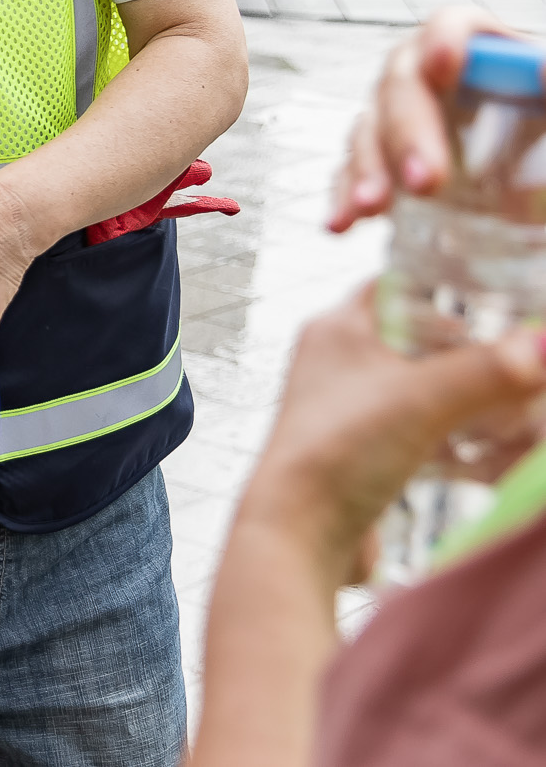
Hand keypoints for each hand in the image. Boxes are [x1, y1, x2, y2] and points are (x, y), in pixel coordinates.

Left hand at [239, 286, 545, 579]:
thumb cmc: (341, 451)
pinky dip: (460, 446)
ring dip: (474, 406)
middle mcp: (338, 364)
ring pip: (428, 394)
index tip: (500, 302)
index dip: (447, 289)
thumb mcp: (425, 399)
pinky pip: (424, 438)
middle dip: (475, 359)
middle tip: (523, 372)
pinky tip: (494, 460)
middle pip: (422, 344)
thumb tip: (543, 343)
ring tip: (517, 417)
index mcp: (337, 329)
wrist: (299, 534)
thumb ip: (490, 370)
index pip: (397, 287)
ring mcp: (350, 411)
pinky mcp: (364, 456)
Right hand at [334, 7, 524, 231]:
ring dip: (368, 168)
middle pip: (400, 87)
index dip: (442, 41)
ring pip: (368, 130)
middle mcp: (426, 77)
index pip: (449, 27)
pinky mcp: (385, 161)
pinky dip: (345, 197)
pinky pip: (353, 172)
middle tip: (427, 180)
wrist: (534, 181)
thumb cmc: (540, 128)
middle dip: (406, 133)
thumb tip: (543, 70)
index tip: (444, 67)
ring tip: (373, 206)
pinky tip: (343, 222)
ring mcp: (398, 119)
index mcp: (475, 51)